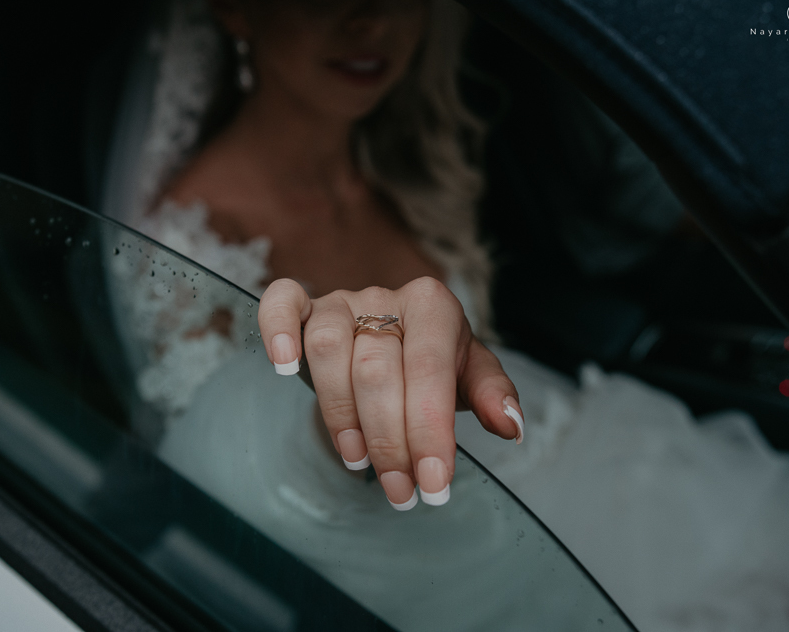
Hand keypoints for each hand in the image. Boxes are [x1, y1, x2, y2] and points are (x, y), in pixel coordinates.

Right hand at [258, 277, 524, 510]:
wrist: (397, 337)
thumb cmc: (433, 362)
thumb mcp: (468, 375)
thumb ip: (492, 393)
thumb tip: (511, 426)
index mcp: (434, 306)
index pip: (429, 371)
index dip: (429, 431)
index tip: (434, 484)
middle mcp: (386, 296)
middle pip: (377, 370)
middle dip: (390, 441)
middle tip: (402, 492)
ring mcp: (341, 300)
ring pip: (329, 349)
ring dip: (341, 415)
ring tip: (359, 461)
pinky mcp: (305, 306)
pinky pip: (281, 302)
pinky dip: (277, 330)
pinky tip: (283, 369)